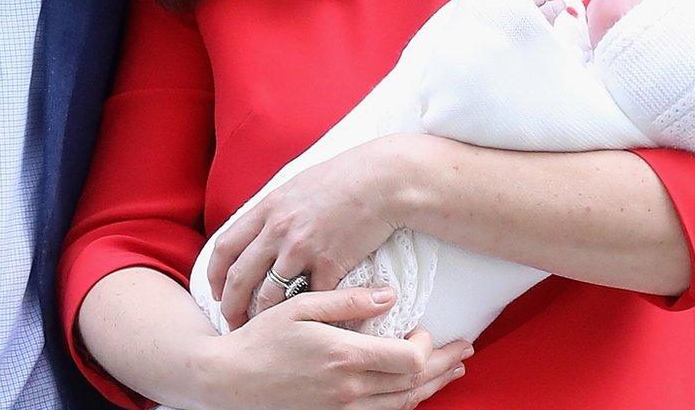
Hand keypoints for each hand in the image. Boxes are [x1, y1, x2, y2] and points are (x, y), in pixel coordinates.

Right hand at [196, 287, 472, 409]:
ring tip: (453, 372)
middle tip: (466, 350)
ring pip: (403, 404)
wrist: (228, 380)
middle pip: (414, 383)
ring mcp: (343, 409)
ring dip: (432, 387)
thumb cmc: (260, 339)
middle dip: (445, 366)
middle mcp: (350, 388)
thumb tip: (390, 295)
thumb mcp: (300, 307)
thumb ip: (347, 302)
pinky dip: (406, 404)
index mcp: (344, 356)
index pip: (409, 358)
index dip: (428, 346)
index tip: (427, 328)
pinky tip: (414, 393)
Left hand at [208, 138, 406, 328]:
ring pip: (269, 295)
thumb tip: (261, 226)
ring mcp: (302, 248)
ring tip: (266, 332)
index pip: (225, 247)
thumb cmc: (344, 179)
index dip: (215, 274)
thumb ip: (276, 209)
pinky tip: (308, 328)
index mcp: (267, 209)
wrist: (381, 180)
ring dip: (264, 318)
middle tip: (232, 323)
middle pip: (239, 277)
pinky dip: (310, 316)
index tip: (217, 292)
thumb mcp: (297, 186)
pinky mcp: (330, 264)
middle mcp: (278, 230)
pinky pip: (311, 299)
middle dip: (230, 306)